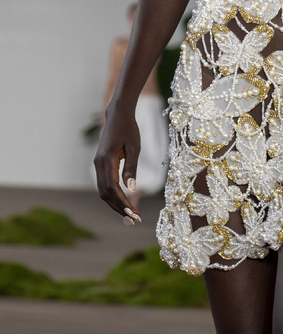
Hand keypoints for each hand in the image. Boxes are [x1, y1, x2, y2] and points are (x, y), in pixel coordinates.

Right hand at [94, 103, 141, 221]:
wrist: (117, 114)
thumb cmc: (129, 129)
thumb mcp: (134, 147)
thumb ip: (131, 168)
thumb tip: (131, 189)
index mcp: (107, 159)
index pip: (113, 188)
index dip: (123, 203)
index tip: (135, 214)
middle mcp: (98, 164)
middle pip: (105, 194)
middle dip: (119, 208)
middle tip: (134, 219)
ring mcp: (97, 164)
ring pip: (103, 191)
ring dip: (115, 204)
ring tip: (130, 214)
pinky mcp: (100, 164)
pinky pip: (104, 184)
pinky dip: (112, 195)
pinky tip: (123, 201)